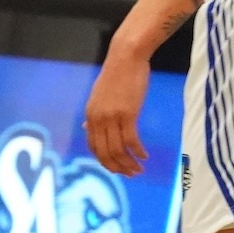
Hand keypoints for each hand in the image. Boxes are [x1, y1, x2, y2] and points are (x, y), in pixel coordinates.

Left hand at [84, 51, 150, 175]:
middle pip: (105, 153)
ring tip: (138, 170)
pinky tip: (144, 156)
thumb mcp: (99, 96)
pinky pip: (132, 140)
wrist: (126, 58)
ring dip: (129, 163)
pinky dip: (138, 152)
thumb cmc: (116, 75)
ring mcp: (112, 117)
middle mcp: (98, 119)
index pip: (93, 147)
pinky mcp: (128, 114)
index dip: (104, 161)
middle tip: (130, 175)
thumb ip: (95, 114)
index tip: (115, 168)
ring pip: (118, 150)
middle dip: (117, 168)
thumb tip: (88, 127)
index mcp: (90, 115)